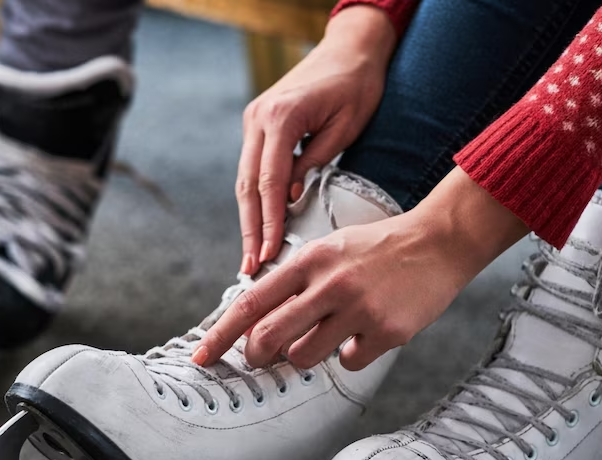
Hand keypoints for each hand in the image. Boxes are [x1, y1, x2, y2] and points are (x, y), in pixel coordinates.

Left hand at [197, 168, 529, 369]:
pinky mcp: (386, 332)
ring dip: (305, 355)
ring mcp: (358, 309)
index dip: (220, 335)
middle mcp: (329, 284)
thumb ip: (294, 281)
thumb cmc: (376, 249)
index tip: (200, 357)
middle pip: (267, 339)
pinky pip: (348, 363)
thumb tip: (257, 322)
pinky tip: (366, 333)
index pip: (250, 304)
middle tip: (261, 357)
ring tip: (327, 335)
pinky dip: (350, 355)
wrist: (439, 241)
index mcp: (308, 260)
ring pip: (303, 357)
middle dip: (255, 356)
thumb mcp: (328, 250)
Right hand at [236, 6, 396, 275]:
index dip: (267, 222)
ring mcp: (253, 119)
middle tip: (250, 267)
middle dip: (249, 230)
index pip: (269, 181)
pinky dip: (255, 198)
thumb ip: (314, 163)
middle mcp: (258, 118)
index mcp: (281, 117)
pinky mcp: (257, 124)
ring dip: (248, 218)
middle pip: (248, 185)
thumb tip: (289, 198)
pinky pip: (253, 168)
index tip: (268, 253)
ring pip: (245, 179)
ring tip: (251, 255)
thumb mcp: (345, 127)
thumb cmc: (356, 85)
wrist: (351, 49)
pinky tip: (258, 225)